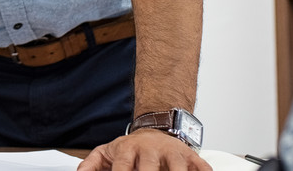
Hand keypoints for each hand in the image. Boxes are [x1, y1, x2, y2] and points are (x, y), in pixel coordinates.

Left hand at [78, 129, 211, 170]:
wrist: (157, 127)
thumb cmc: (131, 148)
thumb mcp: (107, 152)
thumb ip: (90, 166)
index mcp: (129, 151)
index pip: (123, 169)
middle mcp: (152, 151)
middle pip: (151, 170)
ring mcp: (174, 154)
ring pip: (178, 170)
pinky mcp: (194, 159)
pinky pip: (203, 169)